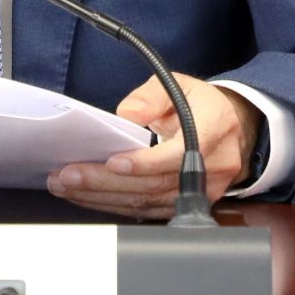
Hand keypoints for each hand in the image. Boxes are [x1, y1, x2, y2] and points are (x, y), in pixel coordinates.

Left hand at [47, 73, 261, 218]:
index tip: (113, 162)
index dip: (147, 162)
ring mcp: (203, 191)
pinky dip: (113, 204)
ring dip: (102, 196)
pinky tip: (87, 196)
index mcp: (215, 127)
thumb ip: (151, 96)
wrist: (228, 129)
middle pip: (156, 183)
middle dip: (107, 181)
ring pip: (148, 201)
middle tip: (68, 175)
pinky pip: (147, 210)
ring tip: (66, 186)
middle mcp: (213, 165)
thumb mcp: (178, 84)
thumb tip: (127, 115)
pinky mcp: (187, 205)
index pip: (181, 152)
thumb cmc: (199, 105)